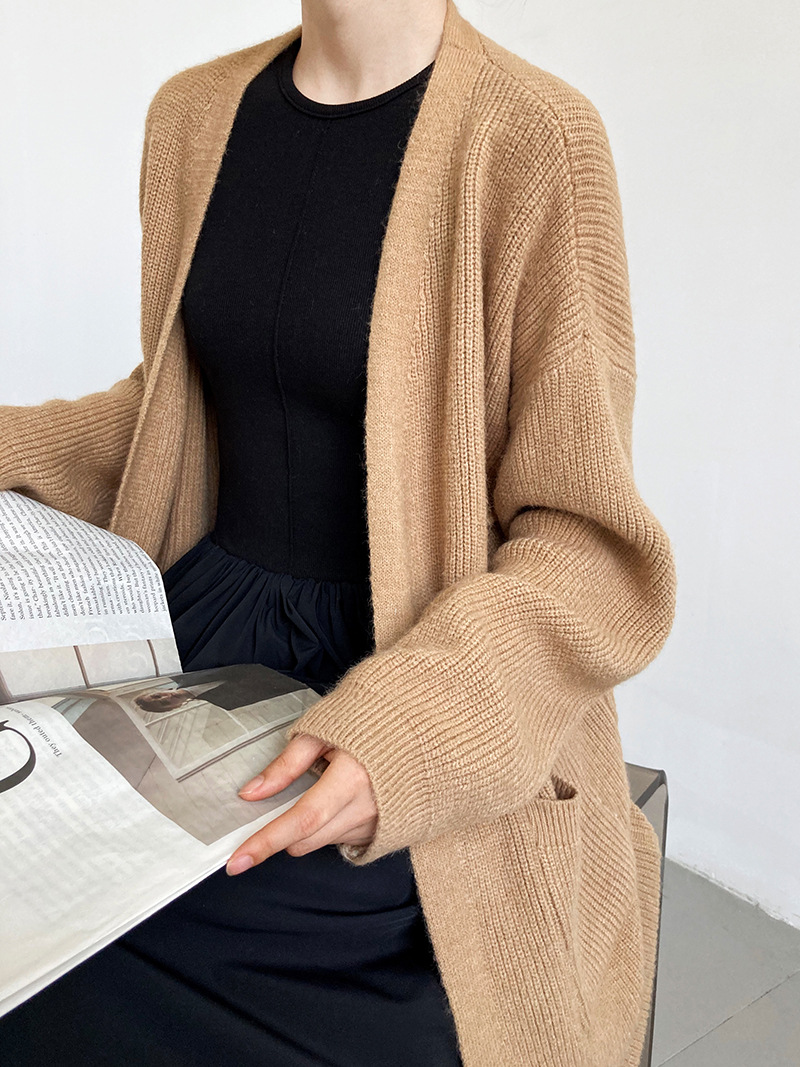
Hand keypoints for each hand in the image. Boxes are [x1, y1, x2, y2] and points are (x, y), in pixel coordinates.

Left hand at [226, 733, 377, 874]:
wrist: (419, 728)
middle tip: (285, 798)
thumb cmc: (370, 722)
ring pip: (322, 842)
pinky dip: (331, 825)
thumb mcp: (322, 732)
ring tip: (327, 786)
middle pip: (306, 840)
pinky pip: (343, 840)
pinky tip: (342, 798)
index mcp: (352, 777)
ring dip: (311, 825)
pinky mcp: (385, 832)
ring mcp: (379, 823)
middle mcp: (368, 807)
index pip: (301, 819)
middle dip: (283, 830)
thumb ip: (286, 765)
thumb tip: (251, 792)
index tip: (237, 861)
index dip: (266, 841)